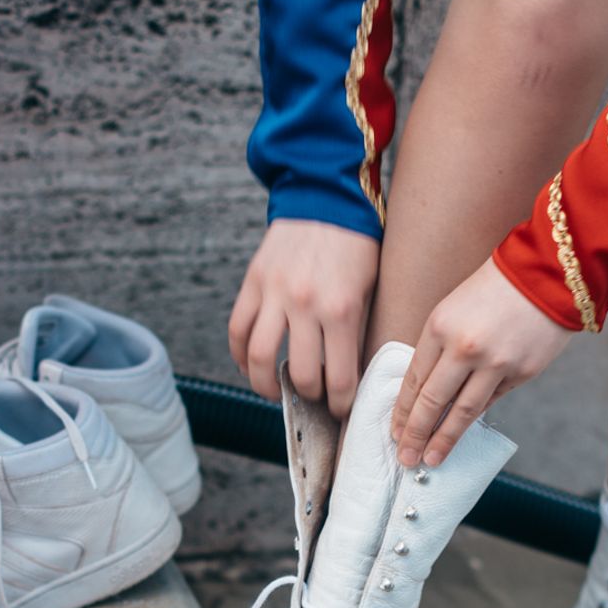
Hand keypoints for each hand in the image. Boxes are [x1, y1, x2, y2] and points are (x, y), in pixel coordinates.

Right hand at [229, 218, 379, 417]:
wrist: (325, 198)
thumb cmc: (356, 245)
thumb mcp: (369, 289)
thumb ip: (356, 331)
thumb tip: (347, 374)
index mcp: (342, 309)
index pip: (339, 378)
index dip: (340, 403)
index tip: (340, 408)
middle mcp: (306, 305)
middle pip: (300, 375)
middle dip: (309, 396)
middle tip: (313, 398)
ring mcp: (275, 294)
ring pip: (259, 358)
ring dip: (265, 385)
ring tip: (275, 392)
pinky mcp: (253, 283)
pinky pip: (238, 329)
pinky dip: (240, 356)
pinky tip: (249, 366)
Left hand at [392, 258, 573, 467]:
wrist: (546, 275)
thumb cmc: (491, 291)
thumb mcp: (451, 311)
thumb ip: (437, 350)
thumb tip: (425, 394)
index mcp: (439, 328)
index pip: (414, 380)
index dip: (403, 412)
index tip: (396, 433)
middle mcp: (464, 348)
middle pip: (432, 402)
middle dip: (416, 434)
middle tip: (406, 458)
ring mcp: (496, 363)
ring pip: (463, 412)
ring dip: (444, 439)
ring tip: (431, 459)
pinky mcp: (522, 372)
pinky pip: (492, 401)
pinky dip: (475, 417)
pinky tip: (462, 432)